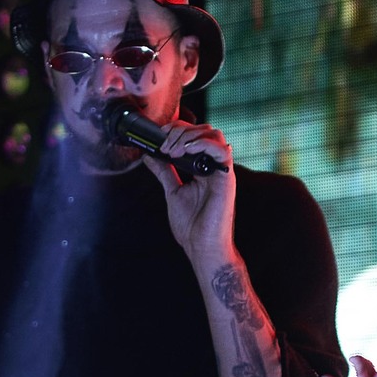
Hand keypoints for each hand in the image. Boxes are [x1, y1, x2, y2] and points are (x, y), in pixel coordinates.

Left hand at [138, 119, 235, 265]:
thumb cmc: (192, 225)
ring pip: (214, 135)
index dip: (177, 129)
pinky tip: (187, 151)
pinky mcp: (226, 178)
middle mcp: (213, 166)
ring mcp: (221, 171)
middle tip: (164, 145)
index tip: (159, 136)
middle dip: (181, 131)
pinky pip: (222, 150)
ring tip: (174, 149)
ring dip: (190, 136)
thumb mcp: (172, 191)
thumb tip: (149, 155)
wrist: (201, 246)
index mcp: (201, 168)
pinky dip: (203, 144)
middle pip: (204, 130)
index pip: (194, 135)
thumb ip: (164, 172)